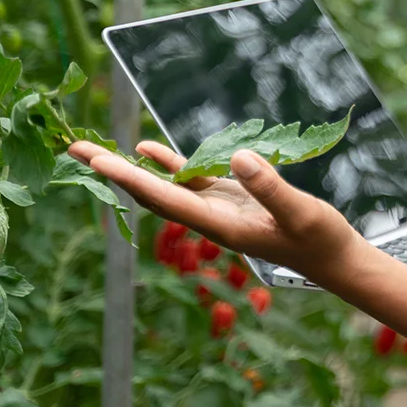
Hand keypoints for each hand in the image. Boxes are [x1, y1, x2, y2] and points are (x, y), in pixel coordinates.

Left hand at [66, 138, 363, 280]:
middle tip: (72, 148)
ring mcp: (216, 208)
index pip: (164, 199)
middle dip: (111, 171)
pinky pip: (189, 179)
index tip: (96, 162)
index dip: (129, 179)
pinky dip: (166, 164)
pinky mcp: (230, 198)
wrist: (334, 259)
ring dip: (129, 167)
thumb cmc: (320, 240)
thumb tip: (237, 157)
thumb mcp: (301, 213)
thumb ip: (271, 187)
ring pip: (163, 186)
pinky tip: (146, 149)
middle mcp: (208, 218)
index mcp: (219, 225)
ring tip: (92, 148)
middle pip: (150, 192)